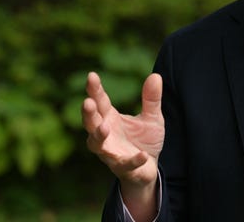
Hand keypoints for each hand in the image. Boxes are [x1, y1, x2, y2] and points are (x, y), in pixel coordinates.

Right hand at [82, 72, 164, 190]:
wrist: (149, 167)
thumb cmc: (144, 139)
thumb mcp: (152, 117)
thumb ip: (151, 99)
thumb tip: (155, 75)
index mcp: (110, 118)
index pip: (100, 101)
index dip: (94, 89)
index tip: (91, 75)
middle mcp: (105, 134)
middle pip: (91, 122)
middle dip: (88, 114)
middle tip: (87, 102)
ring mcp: (110, 151)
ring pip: (97, 144)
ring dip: (99, 136)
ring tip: (105, 128)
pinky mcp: (122, 167)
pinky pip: (125, 164)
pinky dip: (132, 160)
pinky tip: (142, 155)